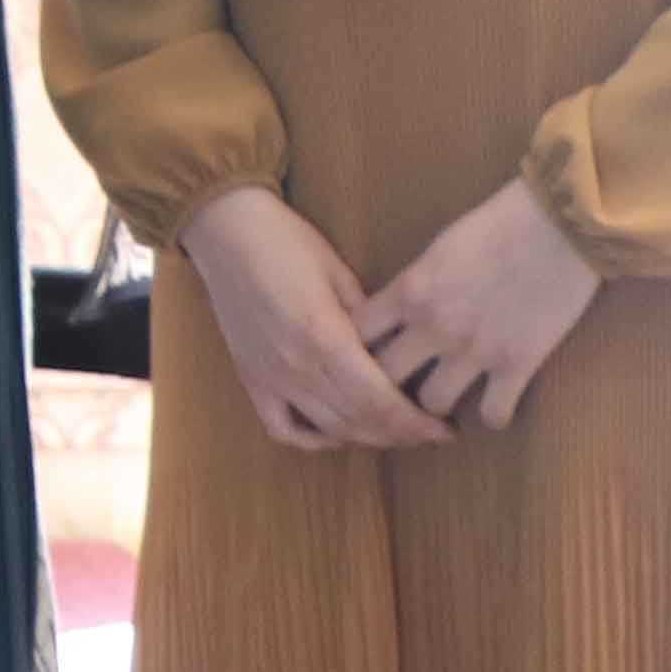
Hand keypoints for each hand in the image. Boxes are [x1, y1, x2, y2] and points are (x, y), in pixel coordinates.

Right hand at [168, 184, 451, 453]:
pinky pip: (284, 429)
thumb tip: (401, 355)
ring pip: (329, 430)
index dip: (417, 423)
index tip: (445, 429)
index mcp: (325, 337)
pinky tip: (337, 434)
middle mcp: (298, 366)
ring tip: (395, 434)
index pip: (381, 401)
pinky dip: (314, 440)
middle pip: (361, 422)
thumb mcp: (341, 273)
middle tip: (429, 434)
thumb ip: (370, 321)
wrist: (224, 231)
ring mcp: (271, 377)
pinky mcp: (251, 379)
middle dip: (402, 435)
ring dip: (367, 439)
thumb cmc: (288, 241)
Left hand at [353, 178, 603, 434]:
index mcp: (408, 292)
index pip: (355, 336)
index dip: (354, 350)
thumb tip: (397, 310)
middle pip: (383, 378)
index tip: (363, 356)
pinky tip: (493, 406)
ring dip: (435, 406)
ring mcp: (474, 350)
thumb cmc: (498, 223)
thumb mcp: (438, 248)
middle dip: (386, 387)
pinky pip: (491, 413)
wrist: (558, 224)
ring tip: (443, 403)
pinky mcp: (517, 364)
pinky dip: (491, 415)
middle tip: (396, 393)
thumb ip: (414, 284)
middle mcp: (433, 327)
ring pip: (432, 404)